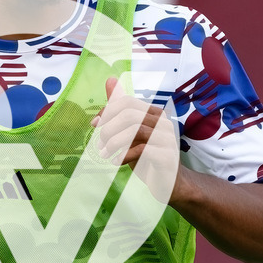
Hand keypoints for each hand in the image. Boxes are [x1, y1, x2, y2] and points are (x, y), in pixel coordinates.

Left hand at [91, 77, 179, 200]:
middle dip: (109, 129)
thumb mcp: (130, 132)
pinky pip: (143, 149)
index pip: (127, 102)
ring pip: (135, 131)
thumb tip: (110, 79)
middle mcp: (164, 123)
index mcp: (154, 114)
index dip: (107, 111)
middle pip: (130, 115)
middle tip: (99, 144)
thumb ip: (120, 108)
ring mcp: (168, 139)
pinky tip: (116, 162)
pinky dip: (125, 155)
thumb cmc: (146, 157)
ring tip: (105, 154)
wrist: (168, 183)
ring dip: (114, 143)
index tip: (94, 125)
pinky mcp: (167, 156)